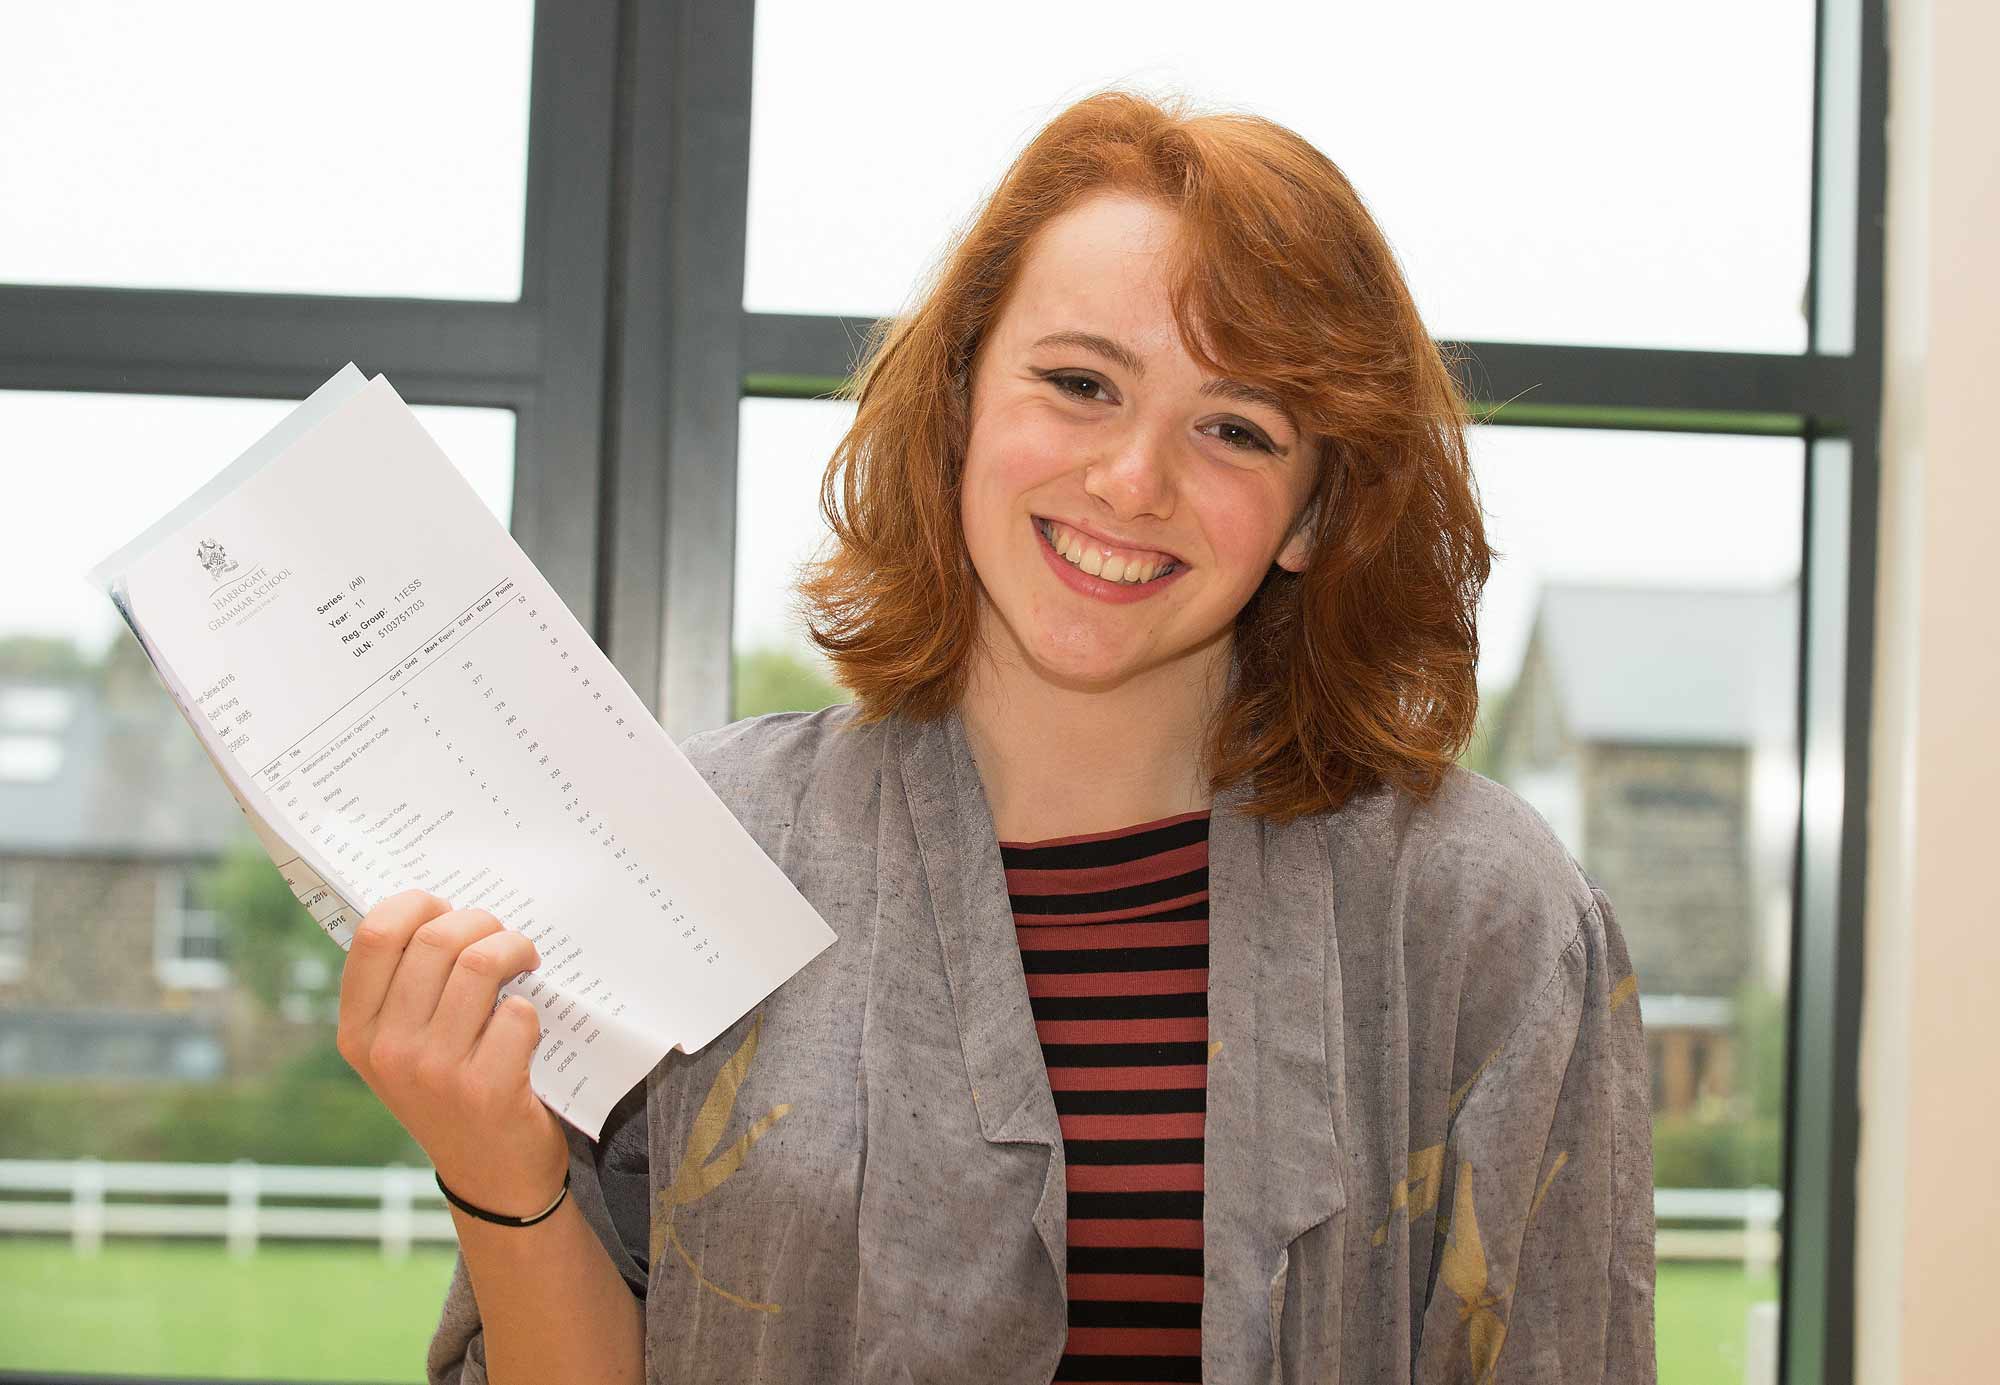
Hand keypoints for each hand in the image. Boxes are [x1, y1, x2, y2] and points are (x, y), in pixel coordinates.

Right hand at [336, 889, 568, 1218]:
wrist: (492, 1178)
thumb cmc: (452, 1093)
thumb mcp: (405, 1048)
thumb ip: (406, 987)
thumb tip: (438, 908)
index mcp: (358, 1031)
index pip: (375, 934)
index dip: (418, 904)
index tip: (447, 908)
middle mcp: (388, 1051)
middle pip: (437, 939)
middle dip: (482, 922)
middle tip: (502, 938)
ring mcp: (435, 1072)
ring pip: (480, 965)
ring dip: (515, 950)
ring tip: (525, 962)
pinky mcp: (486, 1090)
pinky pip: (518, 1012)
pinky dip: (532, 1009)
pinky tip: (527, 1028)